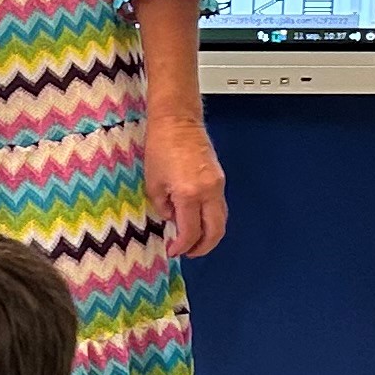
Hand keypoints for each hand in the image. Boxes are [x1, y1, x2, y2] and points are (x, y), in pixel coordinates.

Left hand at [144, 113, 227, 257]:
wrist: (178, 121)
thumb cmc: (161, 146)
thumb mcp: (153, 182)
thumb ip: (163, 207)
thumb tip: (173, 218)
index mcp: (190, 194)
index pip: (191, 231)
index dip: (183, 246)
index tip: (173, 250)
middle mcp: (209, 192)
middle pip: (215, 231)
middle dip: (203, 247)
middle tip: (189, 253)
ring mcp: (218, 184)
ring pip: (221, 220)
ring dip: (210, 235)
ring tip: (193, 241)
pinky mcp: (220, 178)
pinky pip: (219, 206)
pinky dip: (211, 219)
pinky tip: (197, 221)